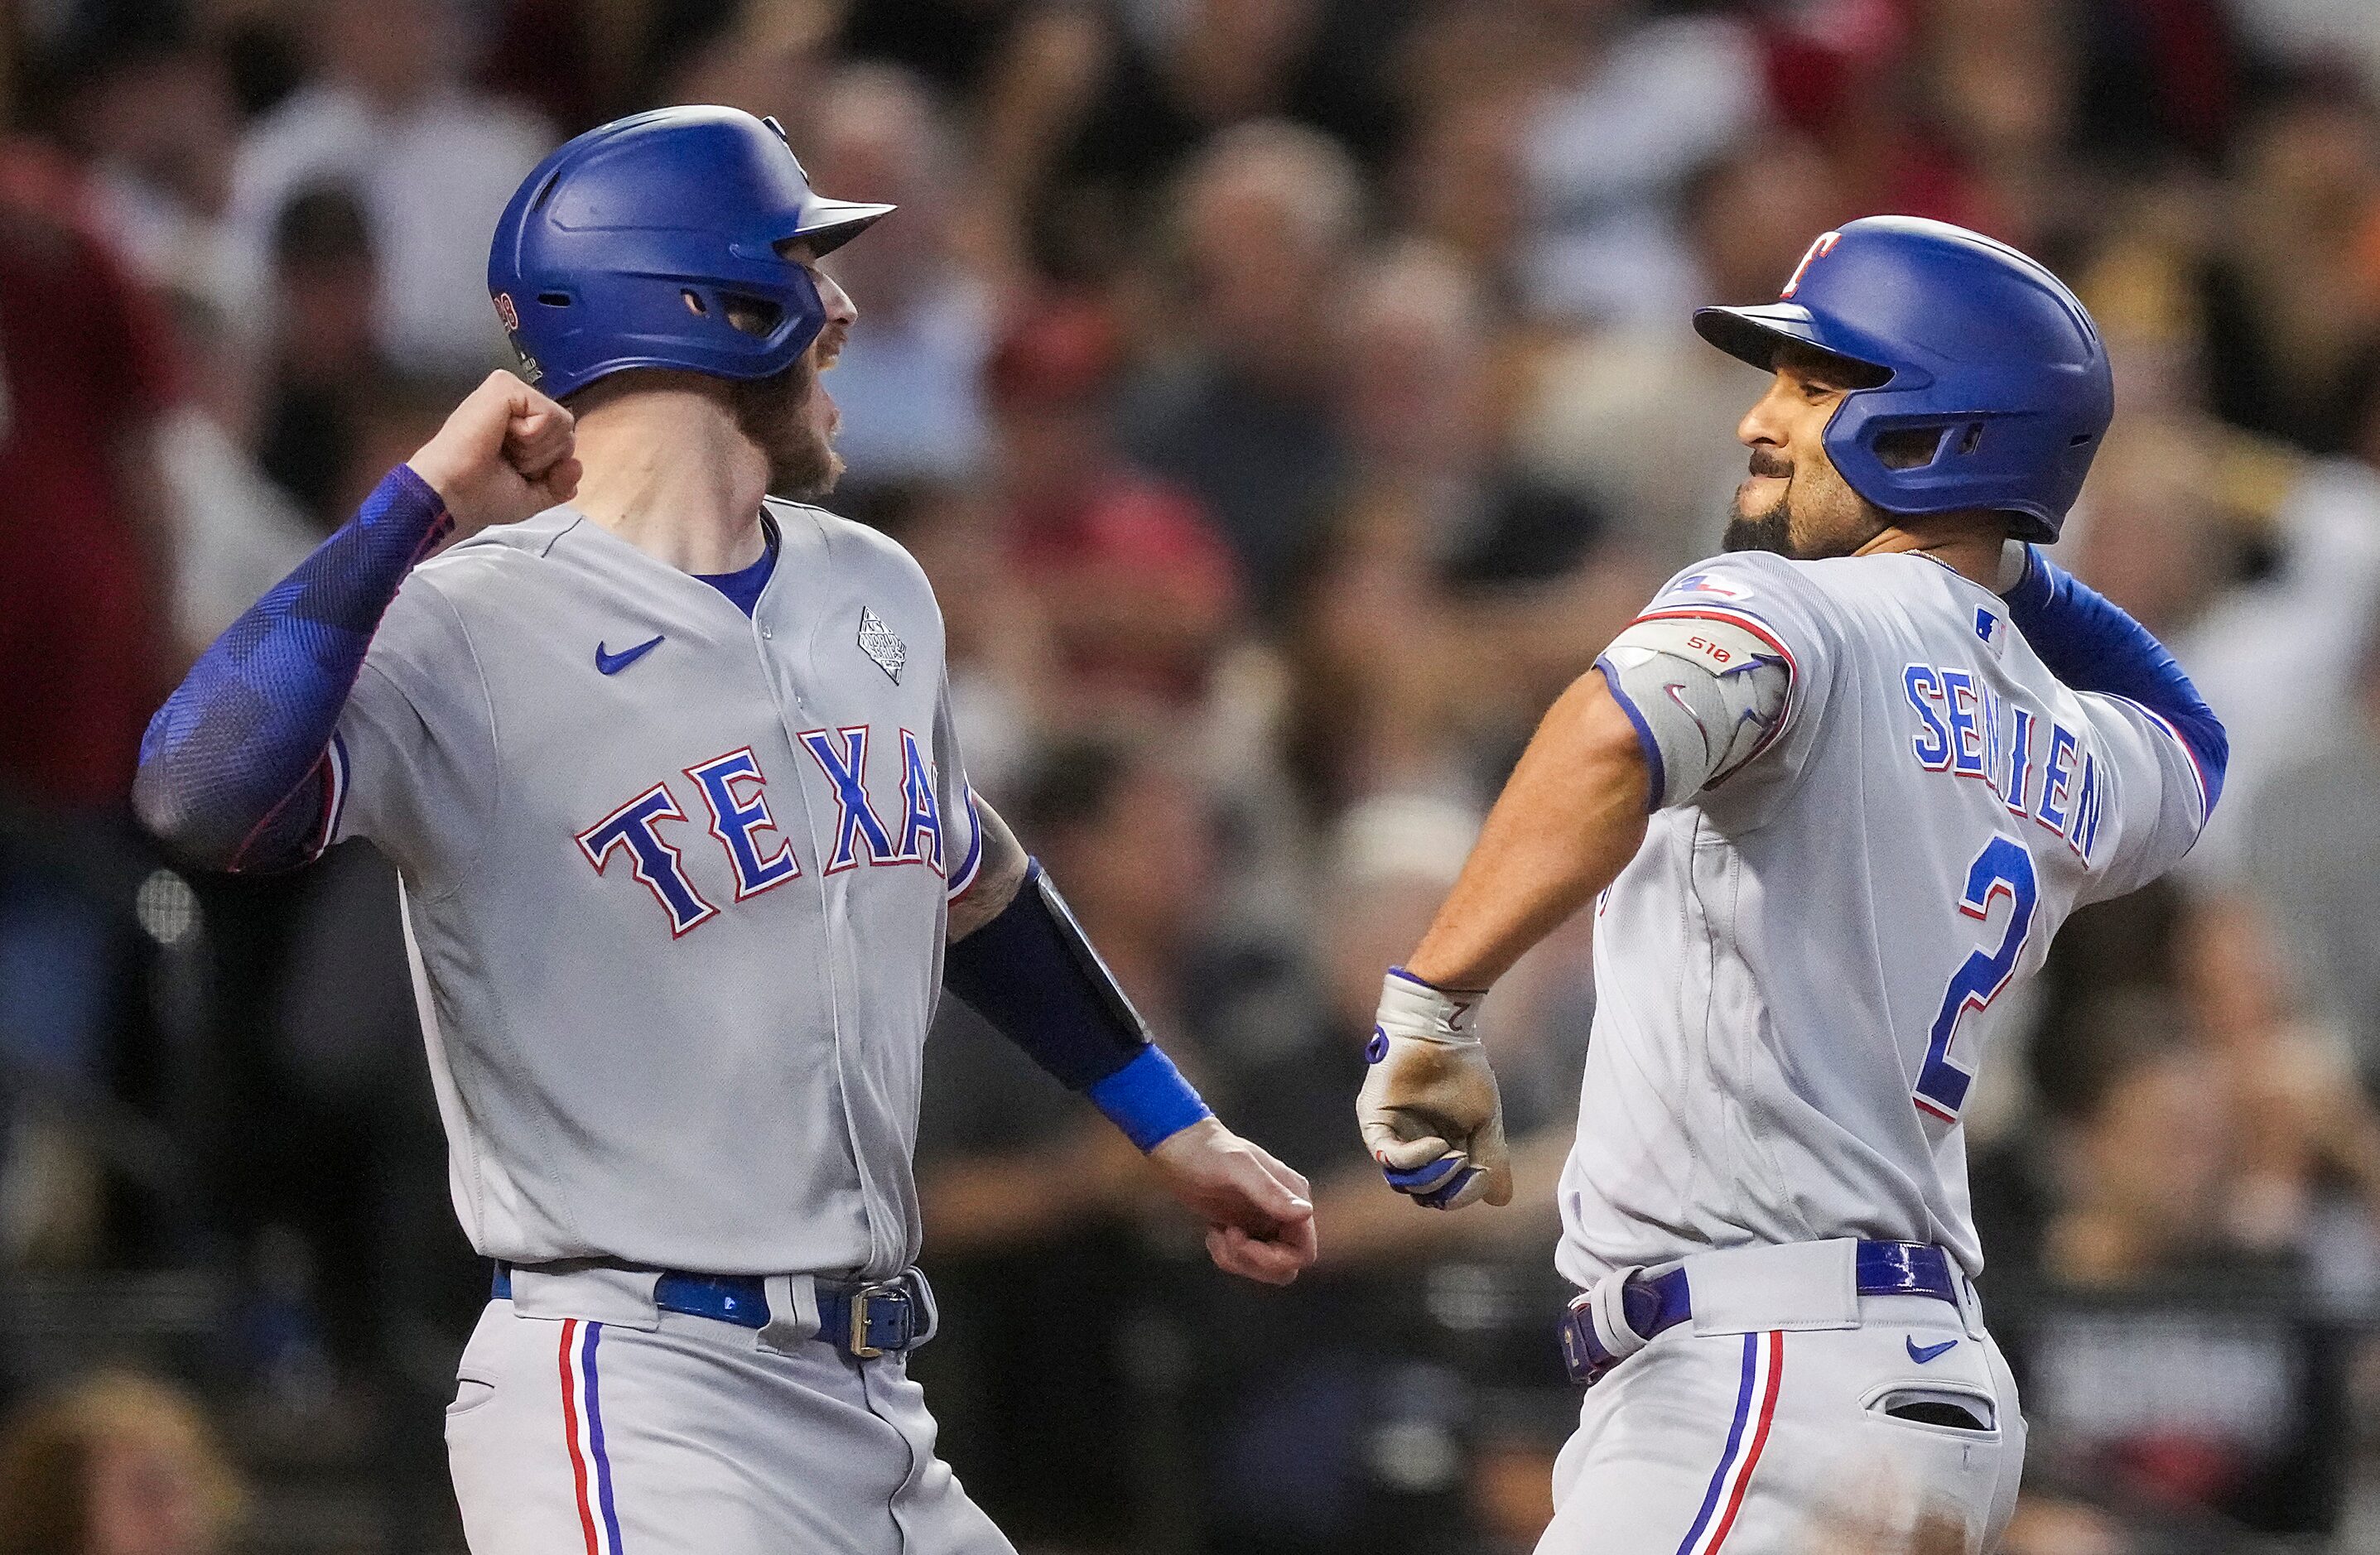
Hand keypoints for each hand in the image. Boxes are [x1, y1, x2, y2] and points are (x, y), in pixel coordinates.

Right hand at [406, 370, 580, 536]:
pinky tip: (500, 437)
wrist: (452, 497)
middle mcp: (515, 405)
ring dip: (536, 450)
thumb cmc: (480, 497)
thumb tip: (576, 464)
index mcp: (519, 426)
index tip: (513, 473)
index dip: (549, 467)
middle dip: (544, 459)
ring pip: (563, 422)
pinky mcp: (504, 385)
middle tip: (505, 462)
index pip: (564, 440)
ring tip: (500, 450)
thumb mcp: (531, 496)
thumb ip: (559, 484)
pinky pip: (548, 414)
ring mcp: (510, 393)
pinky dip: (530, 437)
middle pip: (567, 431)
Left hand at [1148, 1119, 1317, 1284]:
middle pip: (1286, 1266)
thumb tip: (1305, 1212)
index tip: (1241, 1241)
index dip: (1275, 1259)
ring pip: (1265, 1268)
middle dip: (1254, 1262)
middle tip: (1228, 1236)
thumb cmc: (1208, 1151)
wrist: (1179, 1147)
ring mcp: (1265, 1223)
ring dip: (1237, 1260)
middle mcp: (1284, 1212)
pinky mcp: (1245, 1230)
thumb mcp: (1238, 1168)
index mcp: (1293, 1195)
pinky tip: (1212, 1231)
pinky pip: (1245, 1261)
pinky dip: (1226, 1255)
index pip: (1303, 1251)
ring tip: (1217, 1233)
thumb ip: (1270, 1192)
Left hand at [1356, 970, 1513, 1209]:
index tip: (1482, 1176)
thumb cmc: (1463, 1071)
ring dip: (1433, 1177)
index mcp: (1437, 1150)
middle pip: (1423, 1191)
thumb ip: (1492, 1159)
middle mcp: (1411, 1148)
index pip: (1443, 1191)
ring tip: (1454, 1157)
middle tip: (1466, 1167)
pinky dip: (1413, 1159)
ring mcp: (1391, 1136)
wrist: (1441, 1031)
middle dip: (1448, 1190)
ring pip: (1403, 1180)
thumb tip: (1500, 1201)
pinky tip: (1437, 1146)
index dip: (1463, 1194)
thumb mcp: (1485, 1121)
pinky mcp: (1375, 1122)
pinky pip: (1386, 1155)